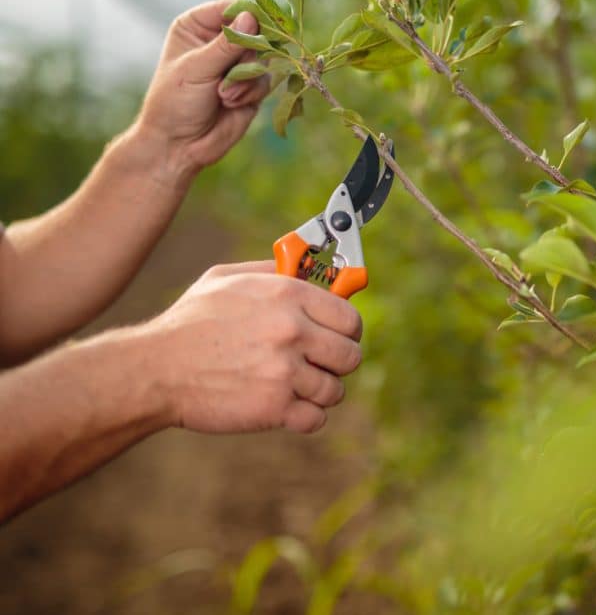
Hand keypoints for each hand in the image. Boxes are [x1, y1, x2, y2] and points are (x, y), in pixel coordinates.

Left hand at [136, 0, 271, 177]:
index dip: (247, 16)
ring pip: (263, 58)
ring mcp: (237, 65)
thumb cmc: (175, 101)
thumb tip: (252, 17)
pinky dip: (250, 92)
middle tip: (231, 73)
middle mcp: (219, 42)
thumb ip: (227, 45)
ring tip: (223, 96)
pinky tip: (231, 103)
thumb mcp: (197, 68)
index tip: (259, 27)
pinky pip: (265, 81)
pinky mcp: (251, 87)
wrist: (179, 145)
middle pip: (254, 32)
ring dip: (246, 78)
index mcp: (197, 27)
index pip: (231, 9)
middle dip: (246, 55)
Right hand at [141, 261, 362, 433]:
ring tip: (294, 387)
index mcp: (286, 295)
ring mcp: (284, 371)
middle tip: (317, 366)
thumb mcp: (226, 279)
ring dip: (318, 393)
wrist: (154, 370)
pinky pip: (316, 418)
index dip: (346, 331)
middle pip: (350, 356)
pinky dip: (305, 418)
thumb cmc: (189, 323)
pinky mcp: (274, 407)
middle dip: (337, 364)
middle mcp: (291, 330)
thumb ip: (270, 270)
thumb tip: (305, 267)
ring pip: (334, 390)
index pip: (350, 318)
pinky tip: (287, 408)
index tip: (337, 338)